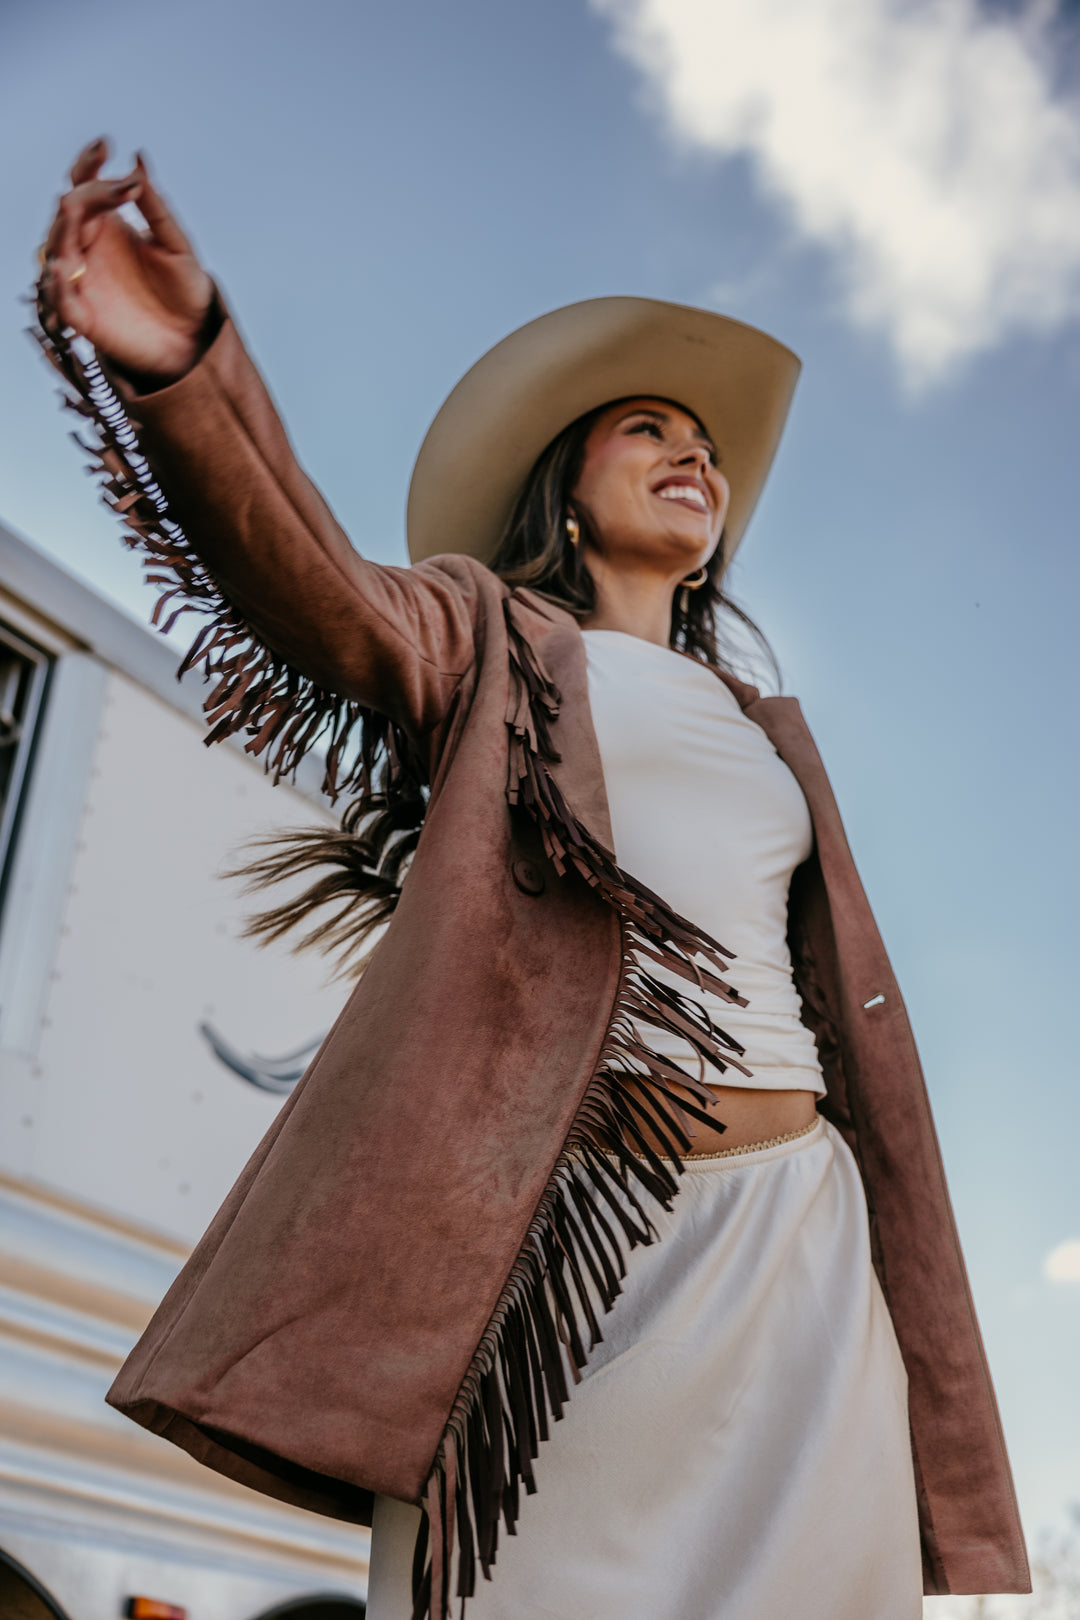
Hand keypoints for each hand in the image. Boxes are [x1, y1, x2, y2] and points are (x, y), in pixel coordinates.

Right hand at [39, 138, 215, 386]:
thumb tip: (139, 161)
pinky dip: (58, 284)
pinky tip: (66, 267)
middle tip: (112, 189)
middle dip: (85, 196)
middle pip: (69, 211)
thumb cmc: (185, 292)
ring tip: (73, 209)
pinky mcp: (82, 315)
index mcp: (107, 224)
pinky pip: (60, 298)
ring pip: (57, 249)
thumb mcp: (177, 245)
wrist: (194, 340)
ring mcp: (82, 280)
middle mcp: (88, 247)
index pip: (86, 185)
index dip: (89, 163)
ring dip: (63, 230)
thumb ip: (156, 207)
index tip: (106, 146)